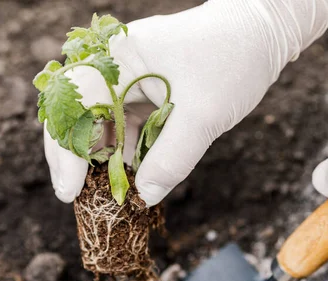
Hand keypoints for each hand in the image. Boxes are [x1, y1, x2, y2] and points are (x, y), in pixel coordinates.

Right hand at [44, 0, 327, 204]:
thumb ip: (172, 158)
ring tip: (115, 194)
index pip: (73, 105)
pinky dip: (131, 151)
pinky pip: (129, 125)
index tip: (69, 192)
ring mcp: (131, 78)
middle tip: (86, 199)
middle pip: (81, 116)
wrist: (262, 33)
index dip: (65, 152)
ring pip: (105, 124)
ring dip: (109, 159)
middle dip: (82, 159)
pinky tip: (137, 175)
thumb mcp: (203, 115)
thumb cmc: (232, 61)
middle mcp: (116, 66)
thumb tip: (145, 196)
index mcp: (118, 58)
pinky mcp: (147, 91)